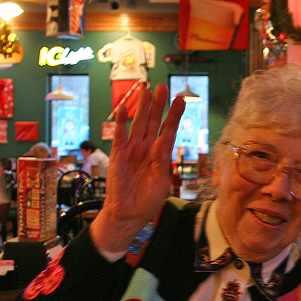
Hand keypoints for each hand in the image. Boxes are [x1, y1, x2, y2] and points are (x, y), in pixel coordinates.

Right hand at [89, 83, 185, 255]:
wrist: (129, 214)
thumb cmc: (147, 200)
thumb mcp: (161, 181)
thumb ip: (162, 161)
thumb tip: (162, 141)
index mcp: (159, 155)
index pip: (168, 131)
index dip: (174, 115)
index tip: (181, 99)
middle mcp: (146, 148)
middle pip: (153, 122)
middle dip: (158, 105)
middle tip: (163, 87)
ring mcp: (132, 150)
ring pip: (138, 124)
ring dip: (141, 108)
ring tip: (146, 90)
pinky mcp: (118, 156)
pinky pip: (119, 136)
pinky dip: (120, 123)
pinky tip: (122, 109)